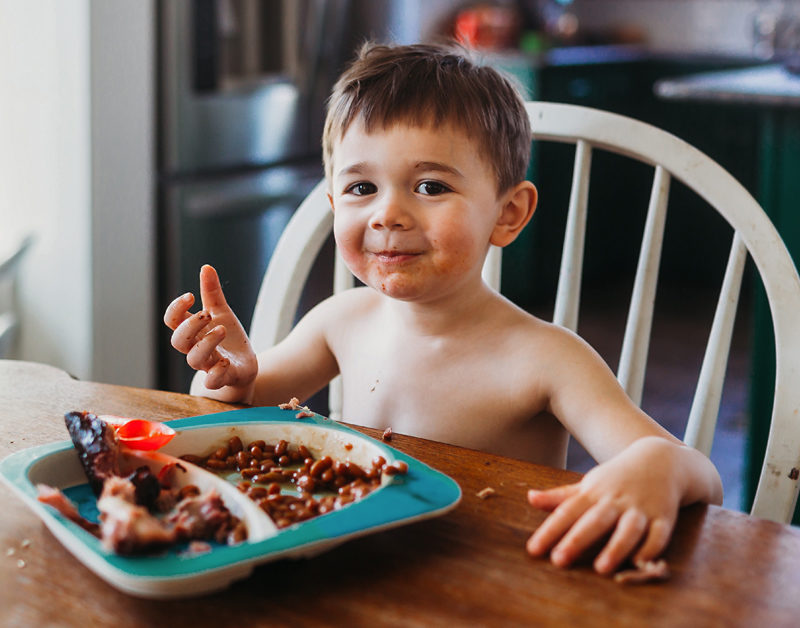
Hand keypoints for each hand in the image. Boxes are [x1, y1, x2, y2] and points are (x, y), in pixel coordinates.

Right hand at [163, 265, 257, 394]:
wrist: (244, 366)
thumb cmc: (228, 340)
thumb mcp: (222, 313)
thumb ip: (212, 293)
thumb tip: (206, 267)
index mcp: (193, 332)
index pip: (172, 321)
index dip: (175, 309)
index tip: (190, 296)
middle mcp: (196, 349)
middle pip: (178, 341)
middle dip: (190, 326)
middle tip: (206, 313)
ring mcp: (209, 365)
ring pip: (194, 359)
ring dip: (206, 343)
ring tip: (221, 329)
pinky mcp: (224, 377)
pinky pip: (212, 381)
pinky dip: (216, 373)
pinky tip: (225, 361)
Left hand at [525, 437, 682, 574]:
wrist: (661, 460)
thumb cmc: (617, 478)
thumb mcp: (588, 484)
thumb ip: (561, 496)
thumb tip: (530, 498)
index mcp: (594, 493)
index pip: (567, 512)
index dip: (550, 531)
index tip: (534, 549)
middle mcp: (616, 500)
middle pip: (594, 520)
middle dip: (577, 540)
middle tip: (558, 560)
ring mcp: (641, 508)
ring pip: (628, 529)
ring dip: (615, 547)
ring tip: (601, 568)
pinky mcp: (664, 517)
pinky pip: (659, 534)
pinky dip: (651, 548)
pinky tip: (639, 562)